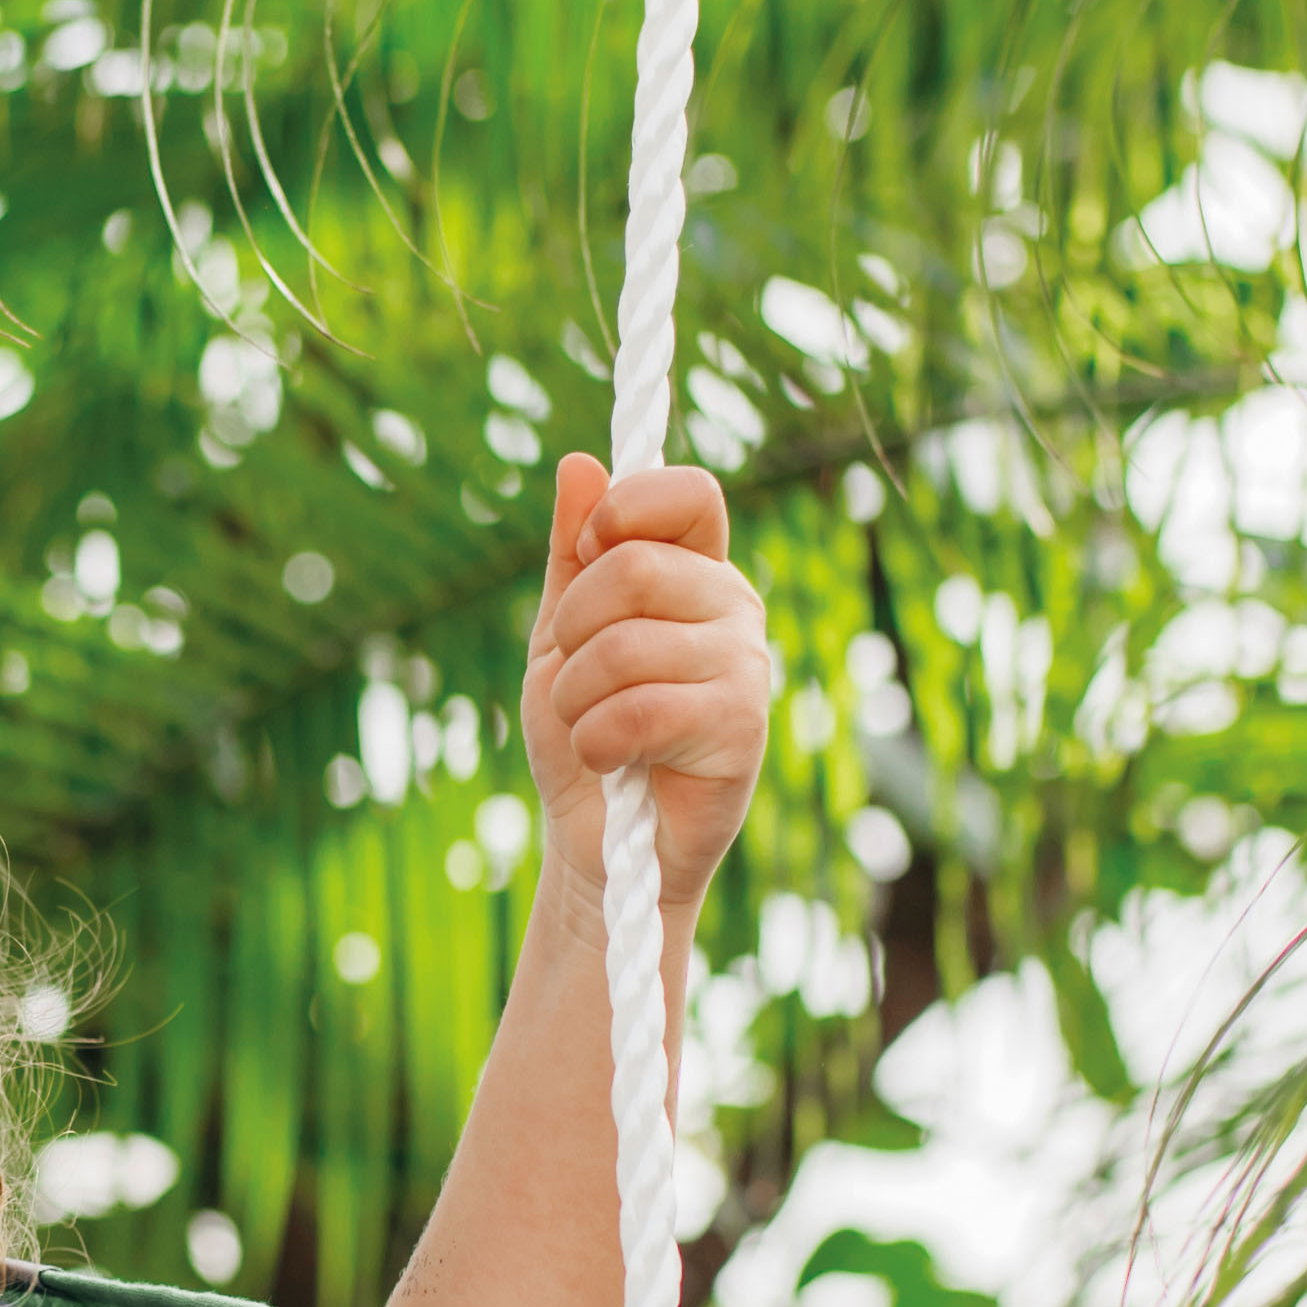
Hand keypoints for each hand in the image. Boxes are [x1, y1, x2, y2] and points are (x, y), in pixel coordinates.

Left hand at [522, 455, 769, 922]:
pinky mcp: (742, 728)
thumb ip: (572, 553)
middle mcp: (734, 606)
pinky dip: (596, 739)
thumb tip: (579, 464)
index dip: (624, 512)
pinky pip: (641, 709)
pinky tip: (609, 760)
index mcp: (696, 570)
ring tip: (590, 728)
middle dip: (570, 629)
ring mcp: (745, 665)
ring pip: (625, 645)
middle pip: (632, 568)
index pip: (689, 492)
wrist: (598, 841)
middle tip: (572, 678)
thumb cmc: (584, 729)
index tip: (589, 556)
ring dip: (574, 697)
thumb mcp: (560, 633)